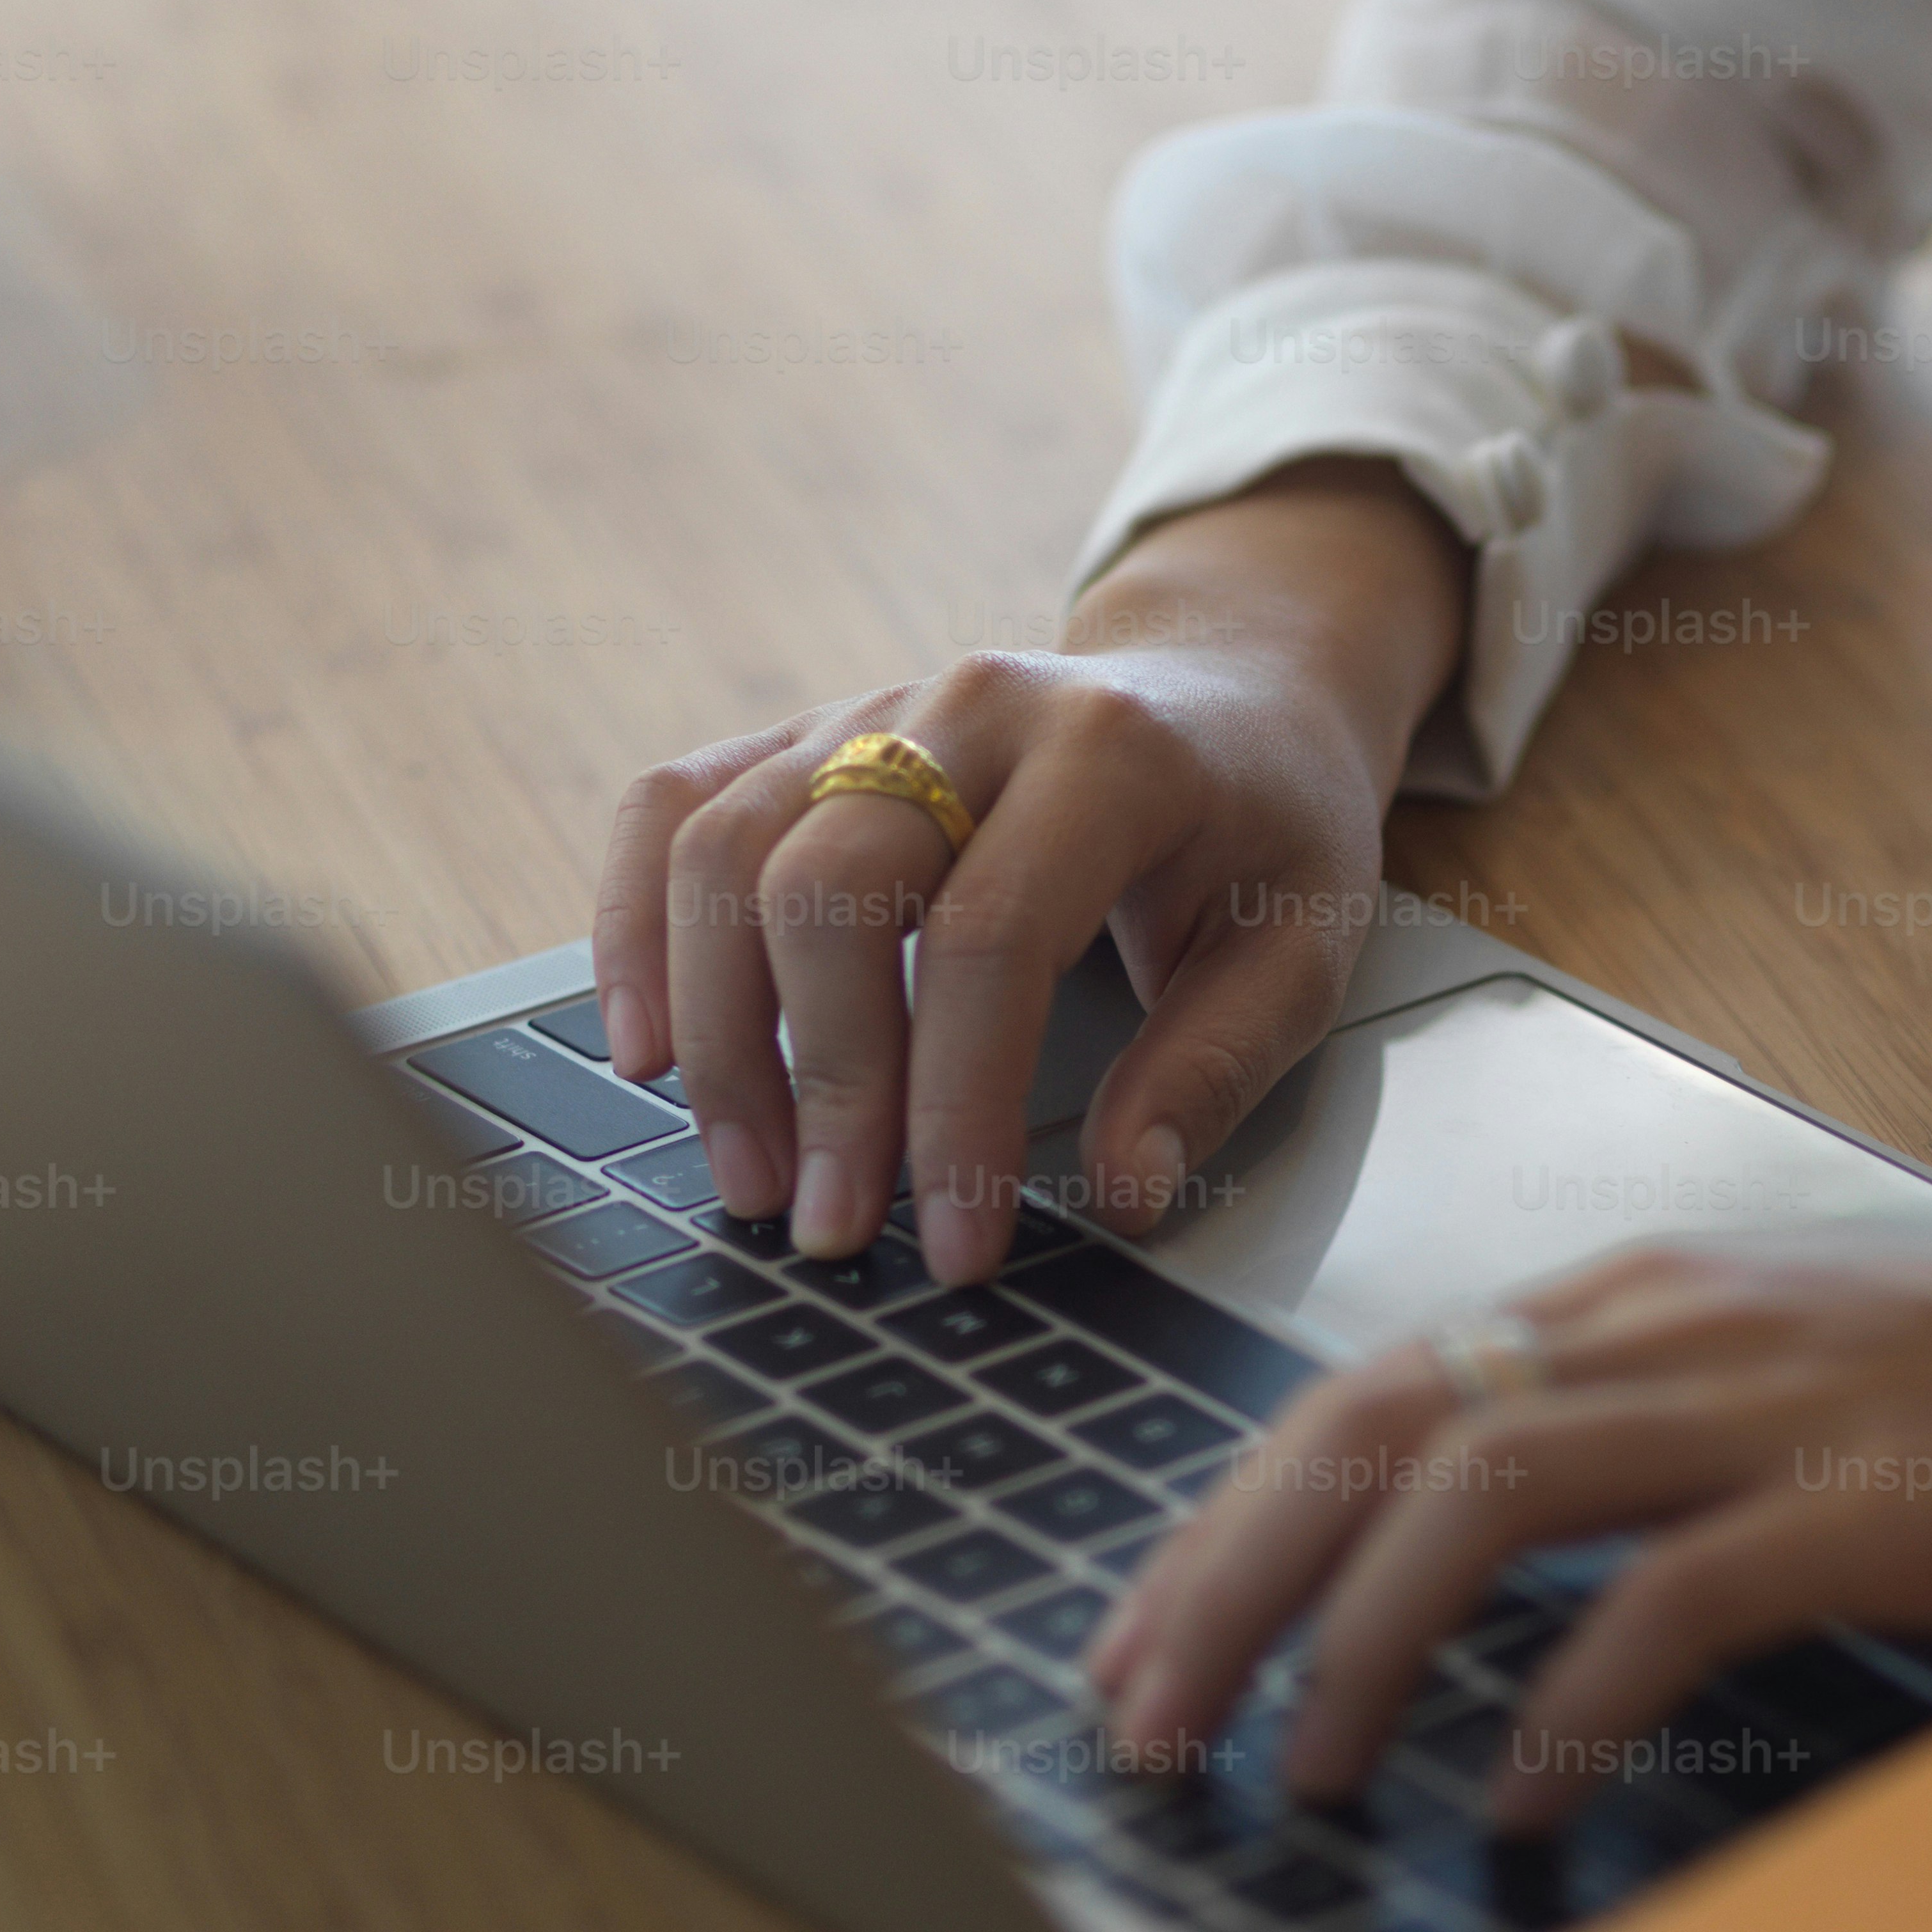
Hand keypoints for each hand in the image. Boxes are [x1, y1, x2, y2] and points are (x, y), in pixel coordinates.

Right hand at [591, 458, 1466, 1284]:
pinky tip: (646, 1047)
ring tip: (752, 1176)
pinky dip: (631, 924)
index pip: (991, 942)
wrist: (1232, 685)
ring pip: (725, 851)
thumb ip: (1213, 1070)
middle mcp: (969, 707)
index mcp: (1109, 752)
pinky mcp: (802, 733)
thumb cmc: (1265, 825)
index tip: (959, 1246)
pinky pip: (671, 806)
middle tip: (835, 1228)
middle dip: (823, 1083)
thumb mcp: (1300, 946)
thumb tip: (1120, 1197)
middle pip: (830, 888)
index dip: (958, 1109)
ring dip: (719, 1033)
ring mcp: (869, 707)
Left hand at [1089, 1222, 1931, 1823]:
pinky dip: (1561, 1708)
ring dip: (1352, 1641)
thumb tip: (1484, 1582)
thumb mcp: (1813, 1408)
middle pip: (1376, 1427)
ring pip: (1477, 1493)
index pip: (1376, 1390)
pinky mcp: (1877, 1503)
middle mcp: (1689, 1326)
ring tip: (1293, 1772)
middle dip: (1224, 1576)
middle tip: (1138, 1720)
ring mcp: (1783, 1407)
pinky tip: (1518, 1804)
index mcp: (1661, 1301)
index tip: (1144, 1638)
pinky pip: (1663, 1604)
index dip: (1232, 1517)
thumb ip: (1656, 1459)